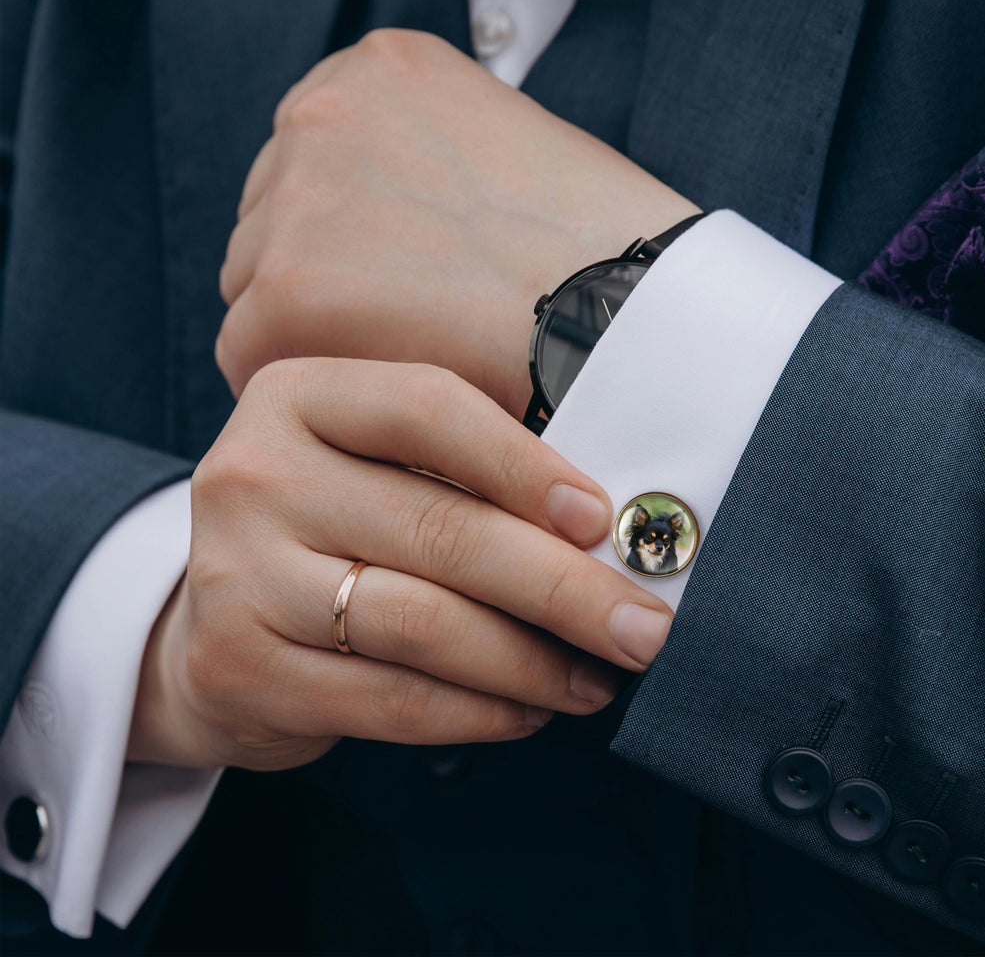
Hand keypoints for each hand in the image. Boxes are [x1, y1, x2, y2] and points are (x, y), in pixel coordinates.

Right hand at [129, 359, 675, 769]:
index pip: (428, 408)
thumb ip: (467, 475)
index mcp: (298, 395)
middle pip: (440, 529)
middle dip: (564, 589)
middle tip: (643, 629)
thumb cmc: (333, 525)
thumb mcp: (377, 465)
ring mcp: (235, 571)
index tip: (601, 522)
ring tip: (596, 679)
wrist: (219, 614)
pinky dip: (479, 711)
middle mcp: (254, 473)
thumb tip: (606, 531)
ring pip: (423, 623)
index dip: (525, 464)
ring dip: (531, 662)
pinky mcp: (236, 664)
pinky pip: (390, 697)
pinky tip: (529, 709)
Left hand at [216, 29, 698, 417]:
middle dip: (321, 279)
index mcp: (379, 69)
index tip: (391, 281)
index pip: (314, 162)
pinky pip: (251, 356)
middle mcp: (321, 113)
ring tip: (400, 367)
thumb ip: (426, 170)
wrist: (625, 313)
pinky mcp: (284, 289)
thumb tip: (386, 226)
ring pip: (256, 288)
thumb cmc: (598, 252)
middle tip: (397, 333)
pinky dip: (306, 385)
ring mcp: (294, 198)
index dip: (350, 236)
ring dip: (309, 334)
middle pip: (272, 220)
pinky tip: (375, 398)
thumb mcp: (510, 156)